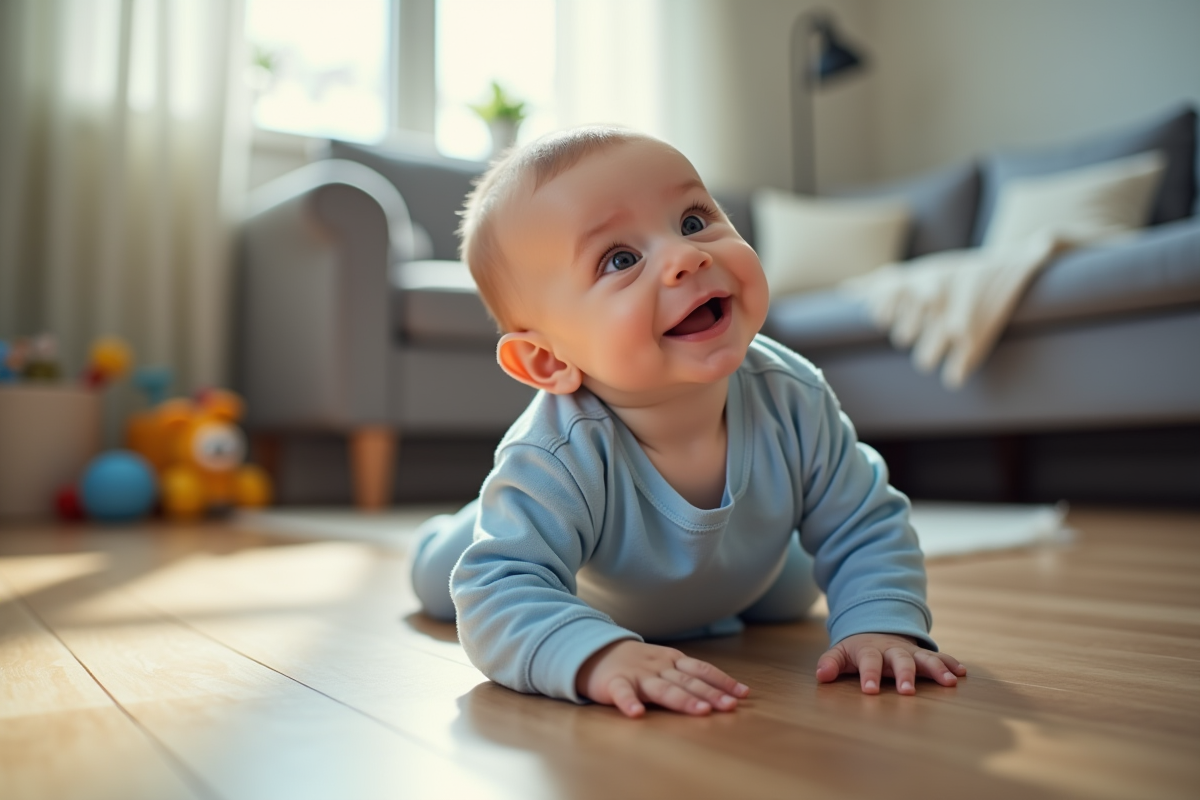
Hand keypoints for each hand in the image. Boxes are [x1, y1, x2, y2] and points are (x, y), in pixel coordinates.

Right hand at [576, 640, 749, 717]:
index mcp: (672, 661)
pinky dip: (628, 702)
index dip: (722, 681)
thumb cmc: (636, 663)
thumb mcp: (665, 663)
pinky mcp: (614, 683)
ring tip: (700, 711)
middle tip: (729, 706)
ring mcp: (637, 674)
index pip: (702, 669)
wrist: (595, 651)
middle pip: (688, 681)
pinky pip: (622, 693)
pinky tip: (636, 714)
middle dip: (710, 694)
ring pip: (662, 688)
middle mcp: (658, 667)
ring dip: (682, 700)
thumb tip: (724, 692)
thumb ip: (688, 676)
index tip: (743, 694)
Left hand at [815, 632, 965, 694]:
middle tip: (907, 692)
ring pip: (925, 658)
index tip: (869, 691)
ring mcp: (910, 652)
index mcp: (870, 650)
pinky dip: (951, 664)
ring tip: (950, 682)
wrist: (876, 629)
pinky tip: (962, 673)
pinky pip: (940, 658)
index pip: (869, 662)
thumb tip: (821, 675)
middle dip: (905, 675)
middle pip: (900, 660)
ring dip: (937, 669)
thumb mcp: (840, 653)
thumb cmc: (857, 650)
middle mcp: (893, 650)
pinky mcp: (923, 656)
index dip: (869, 675)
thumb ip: (830, 663)